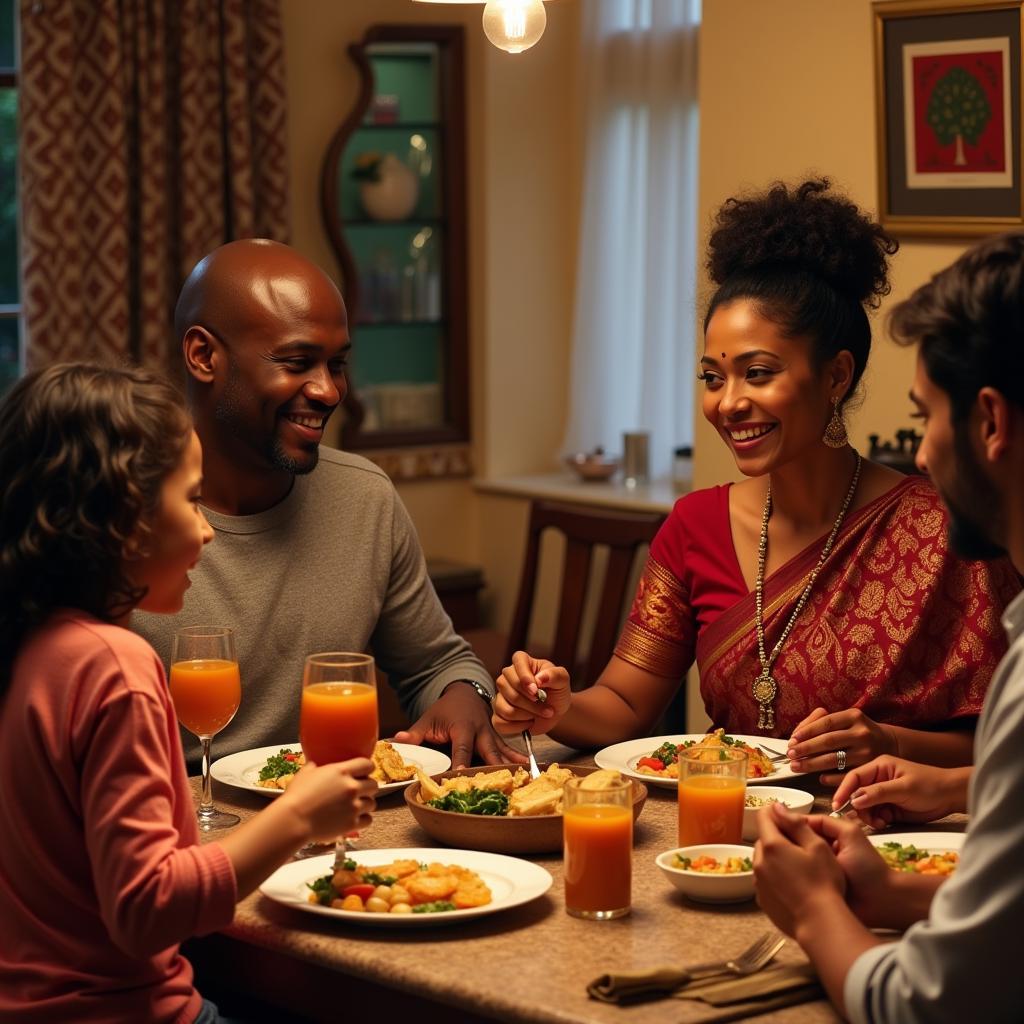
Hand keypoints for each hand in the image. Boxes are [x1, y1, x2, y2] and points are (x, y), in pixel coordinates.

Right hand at [281, 758, 376, 842]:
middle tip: (359, 792)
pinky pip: (368, 820)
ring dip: (365, 804)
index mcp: (342, 771)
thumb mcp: (305, 773)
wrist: (293, 820)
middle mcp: (351, 787)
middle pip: (373, 784)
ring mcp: (353, 806)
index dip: (367, 769)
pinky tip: (354, 818)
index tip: (363, 773)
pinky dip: (363, 820)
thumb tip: (315, 764)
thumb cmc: (296, 796)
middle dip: (367, 788)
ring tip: (355, 806)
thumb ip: (315, 767)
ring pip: (372, 803)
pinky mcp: (352, 824)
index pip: (368, 764)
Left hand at [393, 683, 525, 768]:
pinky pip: (507, 749)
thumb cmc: (444, 710)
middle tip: (501, 782)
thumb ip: (415, 733)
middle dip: (494, 766)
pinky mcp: (497, 738)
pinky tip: (529, 768)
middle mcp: (480, 731)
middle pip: (488, 750)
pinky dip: (517, 758)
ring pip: (502, 750)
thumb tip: (396, 740)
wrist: (464, 693)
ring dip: (512, 763)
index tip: (461, 775)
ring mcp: (491, 734)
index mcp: (461, 727)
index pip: (461, 748)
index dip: (461, 762)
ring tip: (525, 774)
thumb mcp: (428, 719)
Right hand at [491, 651, 570, 736]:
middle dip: (530, 703)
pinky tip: (529, 723)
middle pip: (507, 687)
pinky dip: (517, 727)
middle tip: (548, 709)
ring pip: (505, 707)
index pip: (517, 660)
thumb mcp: (562, 680)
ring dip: (526, 715)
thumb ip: (555, 675)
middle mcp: (508, 676)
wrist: (556, 711)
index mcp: (523, 662)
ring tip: (540, 715)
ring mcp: (501, 695)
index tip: (536, 691)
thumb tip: (539, 679)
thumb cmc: (557, 691)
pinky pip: (499, 722)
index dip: (524, 677)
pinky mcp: (499, 714)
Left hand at [753, 803, 846, 937]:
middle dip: (777, 837)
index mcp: (772, 846)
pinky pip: (765, 880)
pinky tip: (793, 884)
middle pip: (764, 840)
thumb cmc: (824, 883)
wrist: (820, 923)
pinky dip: (774, 876)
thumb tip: (777, 807)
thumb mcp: (817, 847)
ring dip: (774, 857)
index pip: (764, 817)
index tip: (782, 811)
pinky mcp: (762, 900)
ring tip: (798, 866)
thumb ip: (796, 824)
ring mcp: (759, 883)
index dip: (773, 811)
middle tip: (799, 843)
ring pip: (763, 860)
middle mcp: (760, 863)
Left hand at [787, 706, 896, 782]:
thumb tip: (798, 734)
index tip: (792, 740)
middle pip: (828, 741)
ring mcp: (867, 752)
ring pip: (834, 760)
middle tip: (790, 755)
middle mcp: (861, 733)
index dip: (807, 731)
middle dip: (805, 749)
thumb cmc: (858, 731)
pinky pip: (845, 775)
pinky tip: (819, 778)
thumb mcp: (846, 719)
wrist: (890, 744)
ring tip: (796, 767)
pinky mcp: (870, 769)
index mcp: (853, 716)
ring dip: (812, 764)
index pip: (826, 723)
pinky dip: (831, 778)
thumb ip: (822, 721)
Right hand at [830, 756, 969, 828]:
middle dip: (858, 807)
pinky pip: (874, 815)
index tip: (836, 805)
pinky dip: (876, 821)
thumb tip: (854, 799)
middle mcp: (877, 779)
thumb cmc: (929, 785)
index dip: (843, 790)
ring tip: (879, 822)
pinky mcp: (889, 808)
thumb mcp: (903, 788)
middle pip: (856, 794)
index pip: (854, 777)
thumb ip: (878, 793)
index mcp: (878, 766)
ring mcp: (883, 794)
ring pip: (864, 807)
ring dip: (867, 816)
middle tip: (864, 819)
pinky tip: (884, 823)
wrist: (951, 797)